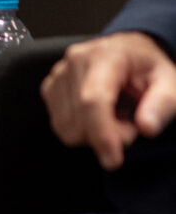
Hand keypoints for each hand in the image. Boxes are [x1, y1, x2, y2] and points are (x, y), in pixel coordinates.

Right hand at [41, 32, 175, 170]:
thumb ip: (161, 105)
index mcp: (107, 56)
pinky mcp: (50, 85)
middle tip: (130, 123)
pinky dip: (80, 129)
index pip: (93, 100)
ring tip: (115, 117)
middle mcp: (77, 60)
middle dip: (107, 135)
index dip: (102, 134)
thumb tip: (147, 127)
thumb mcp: (170, 85)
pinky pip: (59, 124)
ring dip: (93, 134)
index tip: (113, 161)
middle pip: (79, 119)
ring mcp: (60, 72)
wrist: (131, 53)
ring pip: (66, 126)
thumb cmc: (149, 69)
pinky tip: (97, 116)